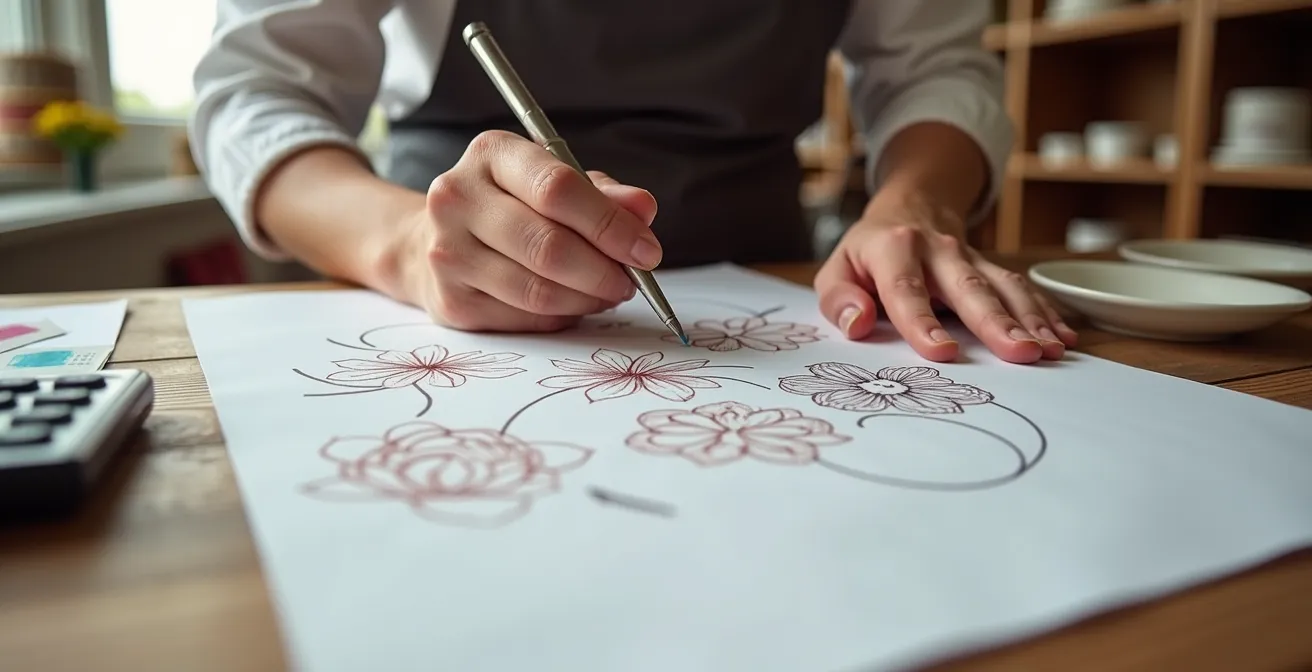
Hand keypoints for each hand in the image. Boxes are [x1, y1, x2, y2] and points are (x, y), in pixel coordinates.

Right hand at [394, 131, 660, 331]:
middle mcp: (458, 198)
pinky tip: (572, 304)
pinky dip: (562, 316)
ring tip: (606, 293)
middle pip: (548, 246)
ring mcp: (448, 253)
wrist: (435, 240)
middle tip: (630, 282)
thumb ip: (603, 194)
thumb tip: (643, 210)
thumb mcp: (556, 182)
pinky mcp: (451, 301)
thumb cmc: (511, 205)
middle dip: (604, 271)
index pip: (557, 189)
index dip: (610, 225)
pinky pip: (525, 318)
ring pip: (538, 290)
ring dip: (587, 299)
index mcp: (491, 154)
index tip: (646, 251)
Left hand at [814, 190, 1077, 363]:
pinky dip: (1046, 312)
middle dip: (996, 321)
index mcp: (893, 249)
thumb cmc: (868, 253)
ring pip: (1003, 286)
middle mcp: (937, 250)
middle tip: (1020, 352)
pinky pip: (1022, 288)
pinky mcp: (992, 268)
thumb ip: (839, 298)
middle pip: (968, 287)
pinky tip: (1063, 338)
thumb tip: (856, 324)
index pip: (906, 288)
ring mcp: (971, 258)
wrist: (911, 207)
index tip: (940, 352)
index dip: (921, 321)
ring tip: (1049, 351)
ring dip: (1030, 318)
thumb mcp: (837, 269)